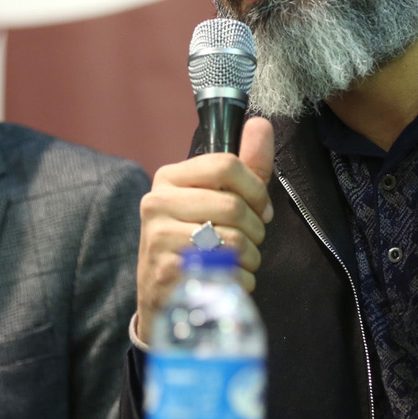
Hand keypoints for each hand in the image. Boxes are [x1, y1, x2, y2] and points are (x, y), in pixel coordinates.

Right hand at [135, 117, 274, 331]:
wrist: (163, 295)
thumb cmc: (196, 240)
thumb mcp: (217, 199)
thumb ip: (244, 165)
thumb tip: (261, 123)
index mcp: (169, 177)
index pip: (226, 165)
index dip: (256, 189)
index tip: (260, 208)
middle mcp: (156, 203)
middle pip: (234, 206)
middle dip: (256, 229)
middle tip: (250, 241)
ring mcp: (158, 238)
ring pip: (233, 240)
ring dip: (251, 257)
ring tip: (239, 262)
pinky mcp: (167, 272)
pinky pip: (227, 272)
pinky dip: (241, 280)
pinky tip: (227, 280)